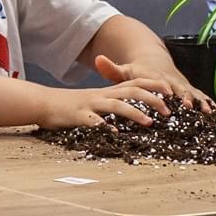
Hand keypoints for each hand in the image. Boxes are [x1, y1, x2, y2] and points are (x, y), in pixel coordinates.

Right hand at [36, 81, 169, 128]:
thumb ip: (114, 104)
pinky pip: (93, 121)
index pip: (135, 82)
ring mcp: (90, 104)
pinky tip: (114, 133)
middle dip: (153, 99)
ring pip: (116, 105)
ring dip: (135, 112)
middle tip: (169, 111)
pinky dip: (104, 126)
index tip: (172, 92)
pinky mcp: (78, 116)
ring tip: (149, 122)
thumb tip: (136, 112)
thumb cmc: (71, 106)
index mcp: (108, 91)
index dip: (154, 85)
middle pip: (132, 91)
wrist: (43, 103)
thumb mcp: (95, 101)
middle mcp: (102, 95)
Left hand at [94, 54, 212, 110]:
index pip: (162, 84)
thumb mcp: (123, 71)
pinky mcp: (191, 91)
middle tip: (189, 107)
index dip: (166, 90)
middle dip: (186, 98)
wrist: (154, 61)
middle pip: (181, 90)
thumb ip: (111, 69)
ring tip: (209, 113)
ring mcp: (184, 86)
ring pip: (195, 94)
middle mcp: (173, 82)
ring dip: (202, 103)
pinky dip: (210, 104)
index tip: (170, 96)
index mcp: (157, 78)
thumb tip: (97, 59)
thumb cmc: (136, 72)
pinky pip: (203, 97)